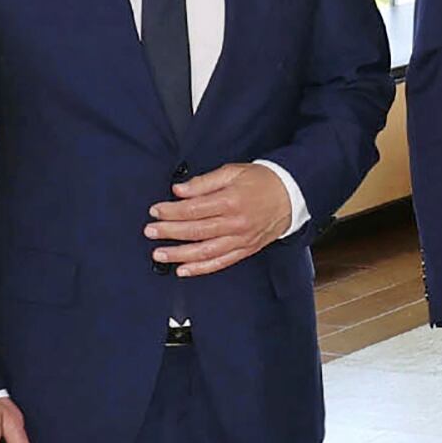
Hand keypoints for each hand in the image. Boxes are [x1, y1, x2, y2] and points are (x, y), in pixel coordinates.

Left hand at [147, 163, 300, 279]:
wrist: (292, 195)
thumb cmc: (262, 181)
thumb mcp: (232, 172)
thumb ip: (204, 182)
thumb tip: (179, 190)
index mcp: (230, 200)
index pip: (193, 209)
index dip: (171, 211)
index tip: (155, 211)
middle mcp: (234, 223)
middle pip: (195, 231)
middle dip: (169, 232)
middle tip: (150, 231)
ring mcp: (240, 239)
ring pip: (204, 251)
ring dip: (179, 255)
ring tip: (159, 254)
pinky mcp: (245, 250)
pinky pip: (220, 263)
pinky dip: (200, 269)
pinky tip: (183, 270)